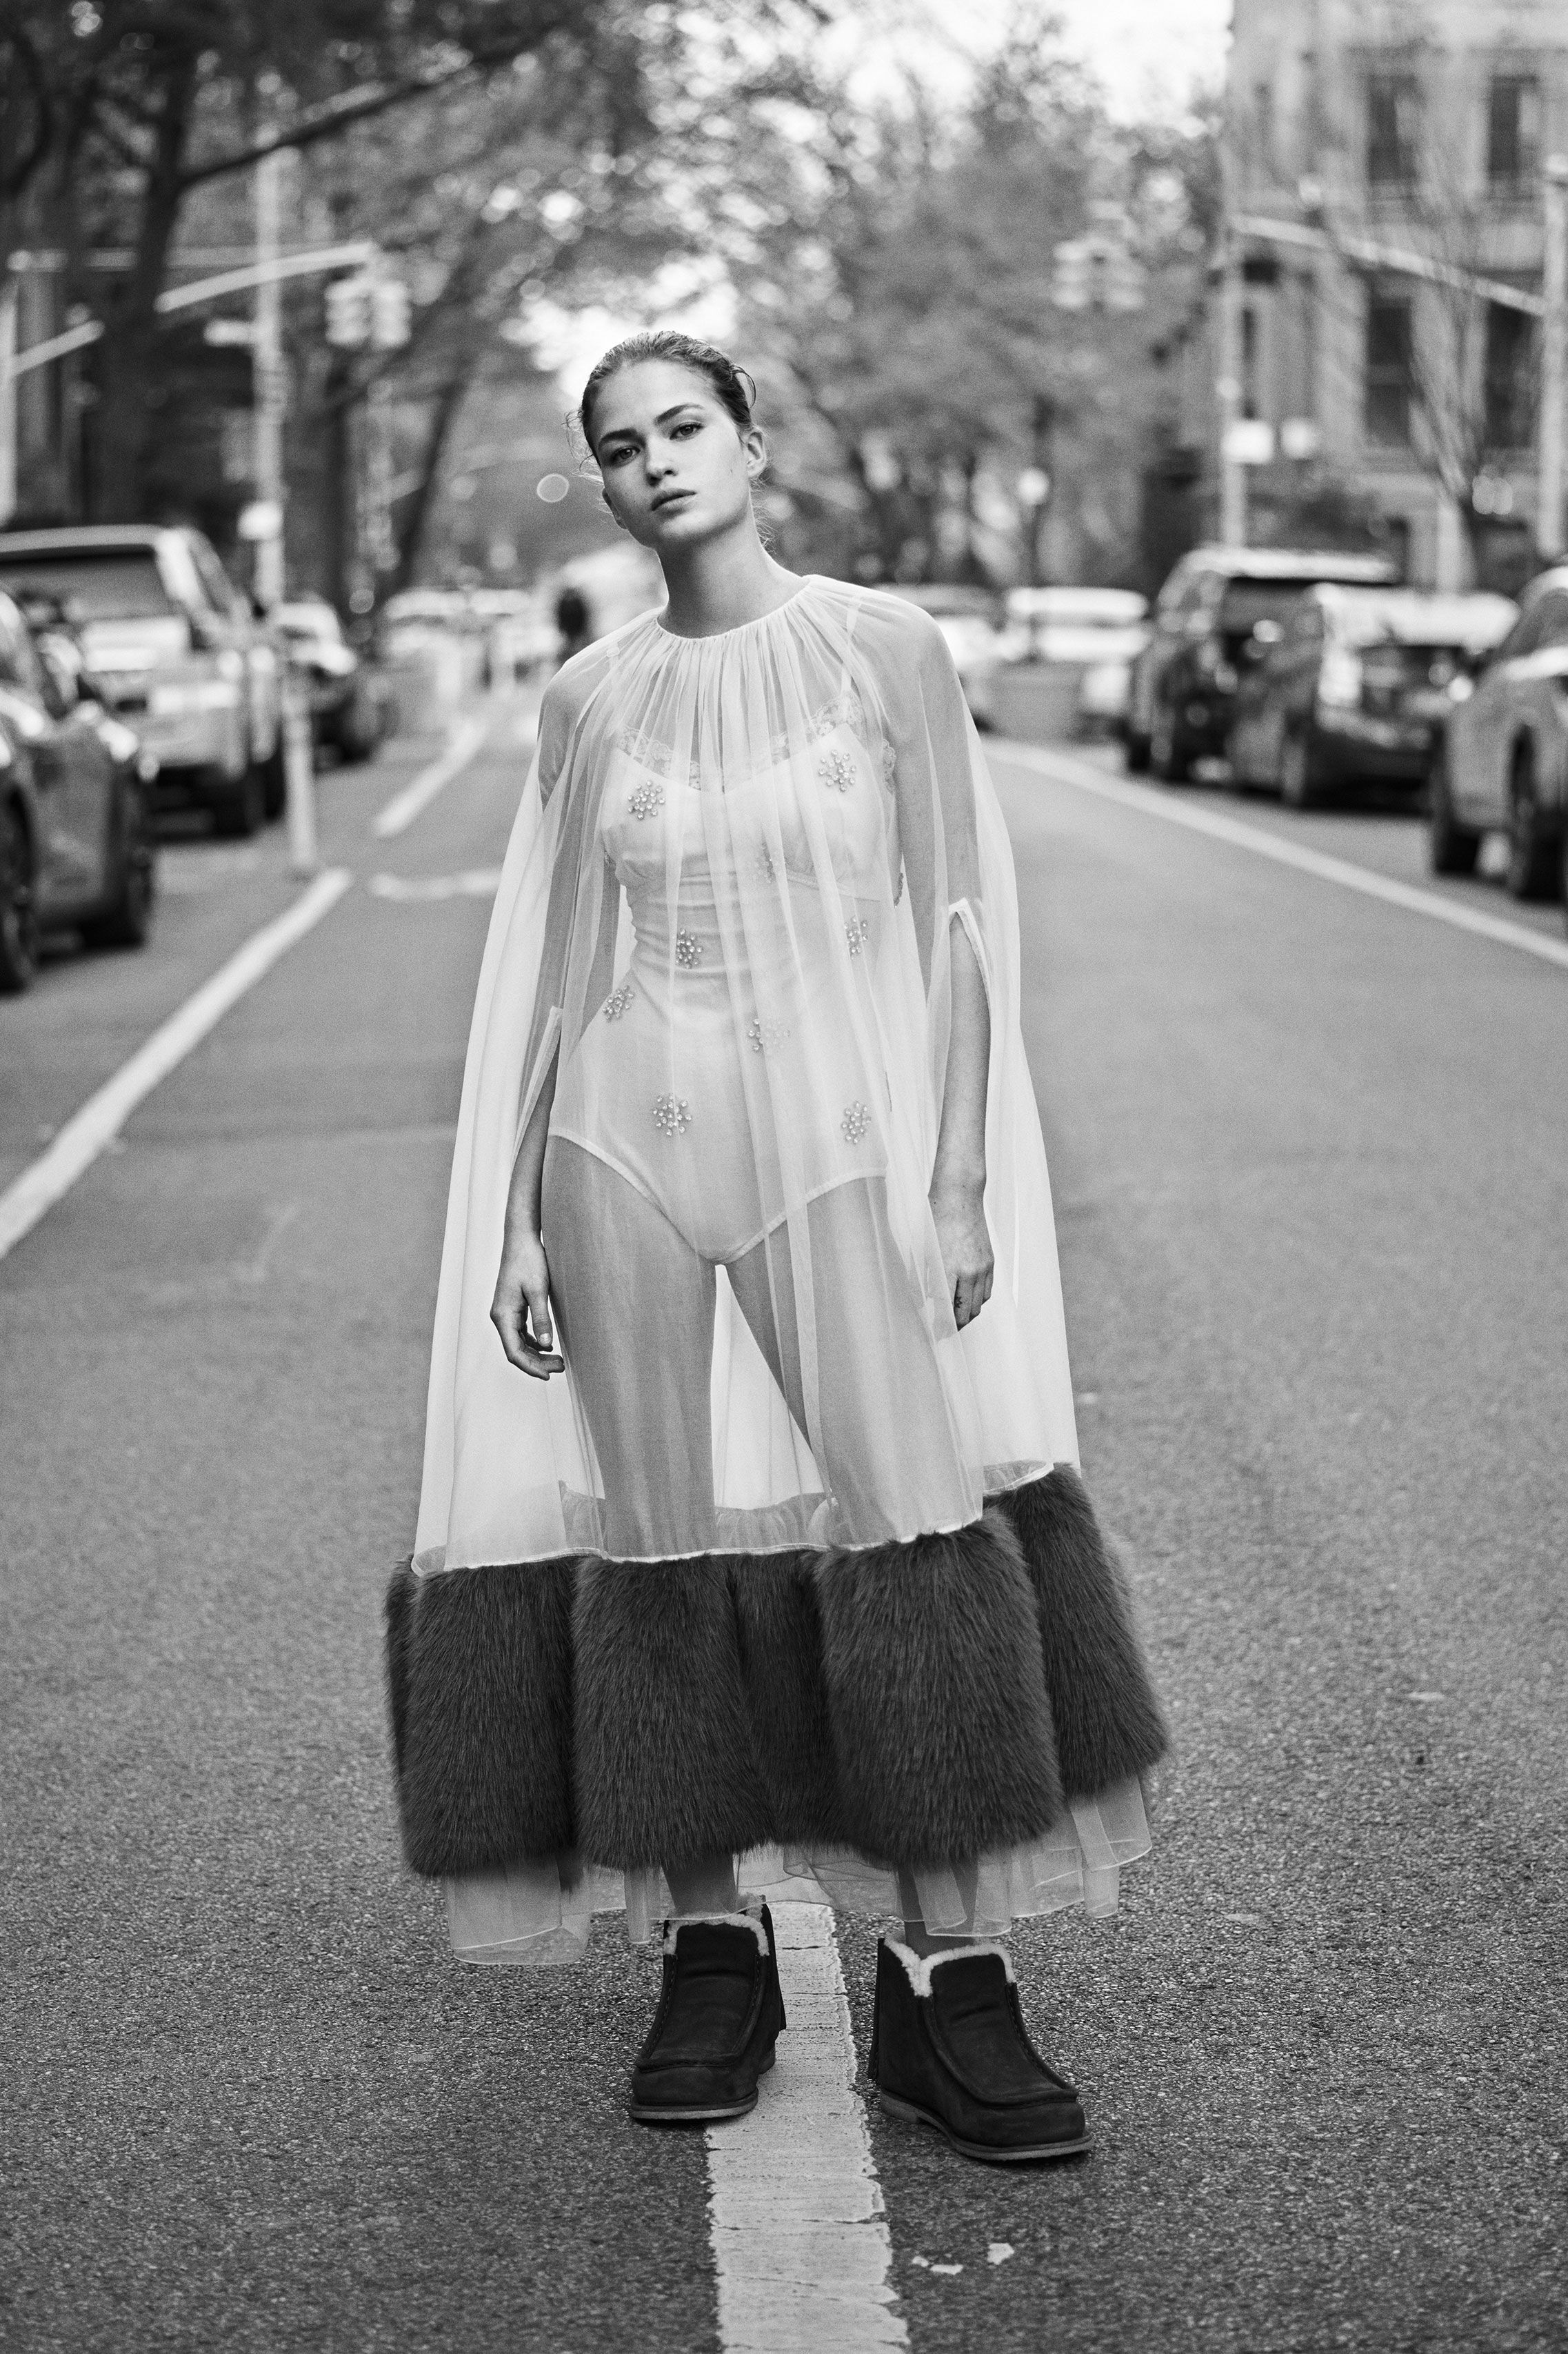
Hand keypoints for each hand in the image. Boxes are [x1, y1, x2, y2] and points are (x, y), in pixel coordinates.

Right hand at [490, 1230, 564, 1378]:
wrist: (521, 1239)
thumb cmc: (529, 1260)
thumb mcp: (539, 1291)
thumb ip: (542, 1319)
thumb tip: (547, 1346)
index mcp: (502, 1315)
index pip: (514, 1352)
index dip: (531, 1367)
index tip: (549, 1375)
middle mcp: (500, 1316)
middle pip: (516, 1350)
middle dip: (537, 1363)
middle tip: (562, 1368)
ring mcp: (505, 1312)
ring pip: (519, 1343)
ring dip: (537, 1354)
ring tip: (559, 1360)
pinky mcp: (512, 1307)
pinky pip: (521, 1333)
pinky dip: (534, 1342)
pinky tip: (549, 1345)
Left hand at [929, 1176, 993, 1330]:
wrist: (960, 1196)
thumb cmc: (936, 1220)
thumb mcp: (924, 1251)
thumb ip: (924, 1279)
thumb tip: (925, 1302)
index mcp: (950, 1270)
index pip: (948, 1310)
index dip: (942, 1326)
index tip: (936, 1334)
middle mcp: (970, 1272)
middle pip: (967, 1313)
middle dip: (956, 1326)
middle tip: (944, 1330)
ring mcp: (983, 1267)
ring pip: (979, 1304)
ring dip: (968, 1314)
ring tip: (955, 1317)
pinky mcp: (990, 1262)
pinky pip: (987, 1291)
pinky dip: (978, 1300)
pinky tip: (967, 1300)